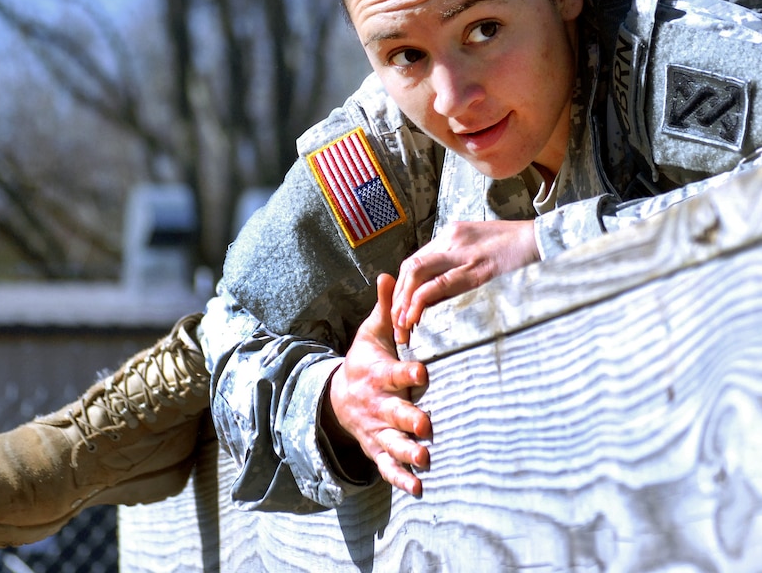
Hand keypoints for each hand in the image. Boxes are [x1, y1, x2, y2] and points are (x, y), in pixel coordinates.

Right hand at [325, 273, 430, 495]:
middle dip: (408, 419)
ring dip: (407, 452)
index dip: (407, 372)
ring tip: (424, 458)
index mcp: (377, 373)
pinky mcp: (376, 448)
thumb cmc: (363, 360)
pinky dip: (400, 479)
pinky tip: (417, 488)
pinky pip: (387, 466)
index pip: (394, 372)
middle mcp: (376, 404)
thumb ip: (384, 307)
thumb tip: (388, 273)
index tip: (421, 371)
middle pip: (393, 412)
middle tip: (425, 425)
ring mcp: (375, 429)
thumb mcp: (369, 332)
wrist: (336, 397)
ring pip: (391, 442)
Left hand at [392, 219, 538, 342]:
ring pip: (417, 274)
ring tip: (402, 326)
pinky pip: (439, 285)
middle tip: (396, 323)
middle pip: (411, 266)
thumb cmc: (519, 248)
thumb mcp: (484, 246)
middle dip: (398, 297)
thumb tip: (447, 288)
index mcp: (454, 233)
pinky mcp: (476, 270)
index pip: (417, 259)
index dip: (404, 286)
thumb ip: (463, 261)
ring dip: (404, 302)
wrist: (545, 239)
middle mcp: (453, 239)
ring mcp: (463, 253)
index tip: (401, 308)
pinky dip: (421, 302)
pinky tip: (415, 318)